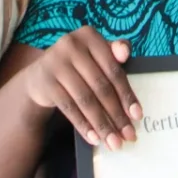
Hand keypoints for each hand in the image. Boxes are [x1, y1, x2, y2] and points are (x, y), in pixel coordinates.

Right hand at [19, 28, 139, 149]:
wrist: (40, 76)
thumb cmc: (79, 65)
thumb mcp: (96, 56)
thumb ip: (113, 53)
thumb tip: (125, 53)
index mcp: (89, 35)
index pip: (113, 70)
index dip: (127, 95)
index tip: (137, 116)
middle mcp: (71, 45)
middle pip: (101, 87)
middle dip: (117, 115)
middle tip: (128, 136)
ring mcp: (55, 63)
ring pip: (85, 100)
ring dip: (102, 125)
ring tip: (113, 142)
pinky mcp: (45, 82)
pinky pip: (69, 108)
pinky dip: (83, 125)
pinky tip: (94, 138)